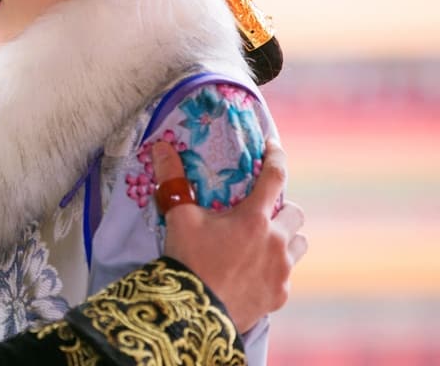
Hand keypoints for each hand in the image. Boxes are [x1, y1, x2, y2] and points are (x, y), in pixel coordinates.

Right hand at [154, 138, 306, 331]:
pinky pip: (286, 275)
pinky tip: (253, 273)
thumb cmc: (188, 260)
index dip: (276, 156)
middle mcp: (276, 241)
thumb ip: (173, 180)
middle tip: (261, 212)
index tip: (273, 147)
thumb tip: (161, 146)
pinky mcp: (280, 295)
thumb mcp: (178, 217)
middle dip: (282, 209)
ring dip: (286, 238)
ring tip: (264, 242)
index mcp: (255, 218)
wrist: (195, 313)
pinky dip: (274, 269)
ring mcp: (282, 270)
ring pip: (299, 244)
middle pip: (295, 213)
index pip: (275, 176)